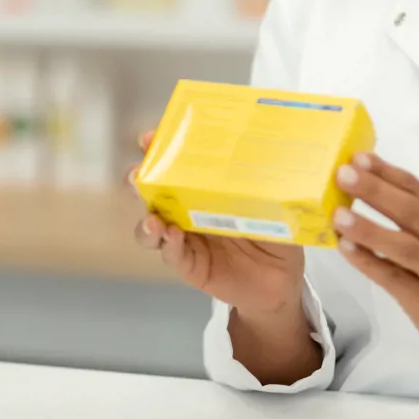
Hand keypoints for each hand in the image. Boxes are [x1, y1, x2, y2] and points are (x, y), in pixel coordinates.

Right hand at [127, 131, 305, 316]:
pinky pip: (174, 256)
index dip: (159, 152)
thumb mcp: (276, 204)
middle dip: (140, 182)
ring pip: (153, 229)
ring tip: (153, 219)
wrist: (281, 279)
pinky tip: (173, 237)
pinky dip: (170, 247)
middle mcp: (190, 212)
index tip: (149, 140)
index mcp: (207, 190)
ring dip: (147, 221)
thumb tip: (267, 156)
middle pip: (154, 194)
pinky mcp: (191, 265)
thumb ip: (267, 186)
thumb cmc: (276, 234)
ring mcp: (187, 240)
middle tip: (137, 175)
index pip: (178, 167)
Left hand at [334, 154, 418, 386]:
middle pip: (408, 209)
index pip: (413, 186)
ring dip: (369, 228)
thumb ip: (412, 214)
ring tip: (339, 215)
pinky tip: (347, 249)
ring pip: (402, 244)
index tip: (357, 156)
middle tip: (342, 174)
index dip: (385, 171)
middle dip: (374, 190)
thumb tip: (366, 184)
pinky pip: (393, 276)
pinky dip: (369, 261)